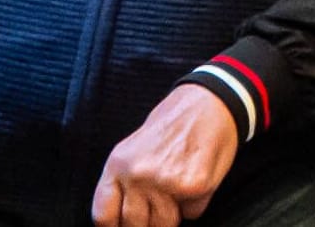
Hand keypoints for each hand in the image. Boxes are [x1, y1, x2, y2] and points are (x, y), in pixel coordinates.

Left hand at [92, 85, 238, 226]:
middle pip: (135, 224)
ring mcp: (168, 182)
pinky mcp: (196, 185)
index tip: (125, 225)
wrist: (210, 101)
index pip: (104, 217)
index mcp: (118, 165)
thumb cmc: (173, 125)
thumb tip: (119, 220)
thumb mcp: (133, 148)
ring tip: (178, 190)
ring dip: (172, 214)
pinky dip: (195, 203)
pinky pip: (192, 213)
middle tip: (158, 207)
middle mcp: (139, 175)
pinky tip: (197, 180)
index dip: (115, 226)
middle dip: (147, 222)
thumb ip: (122, 182)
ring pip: (164, 224)